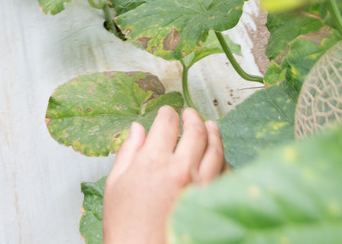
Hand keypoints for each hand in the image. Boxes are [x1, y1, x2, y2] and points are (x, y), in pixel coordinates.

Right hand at [102, 107, 225, 243]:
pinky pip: (226, 173)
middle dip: (193, 117)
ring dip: (213, 133)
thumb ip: (128, 152)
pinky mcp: (213, 201)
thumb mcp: (115, 185)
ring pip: (216, 149)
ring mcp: (200, 186)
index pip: (167, 123)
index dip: (168, 113)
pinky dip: (223, 160)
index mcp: (153, 162)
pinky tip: (219, 157)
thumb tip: (138, 129)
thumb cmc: (125, 227)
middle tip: (191, 114)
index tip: (167, 113)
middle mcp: (180, 170)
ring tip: (211, 127)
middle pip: (196, 130)